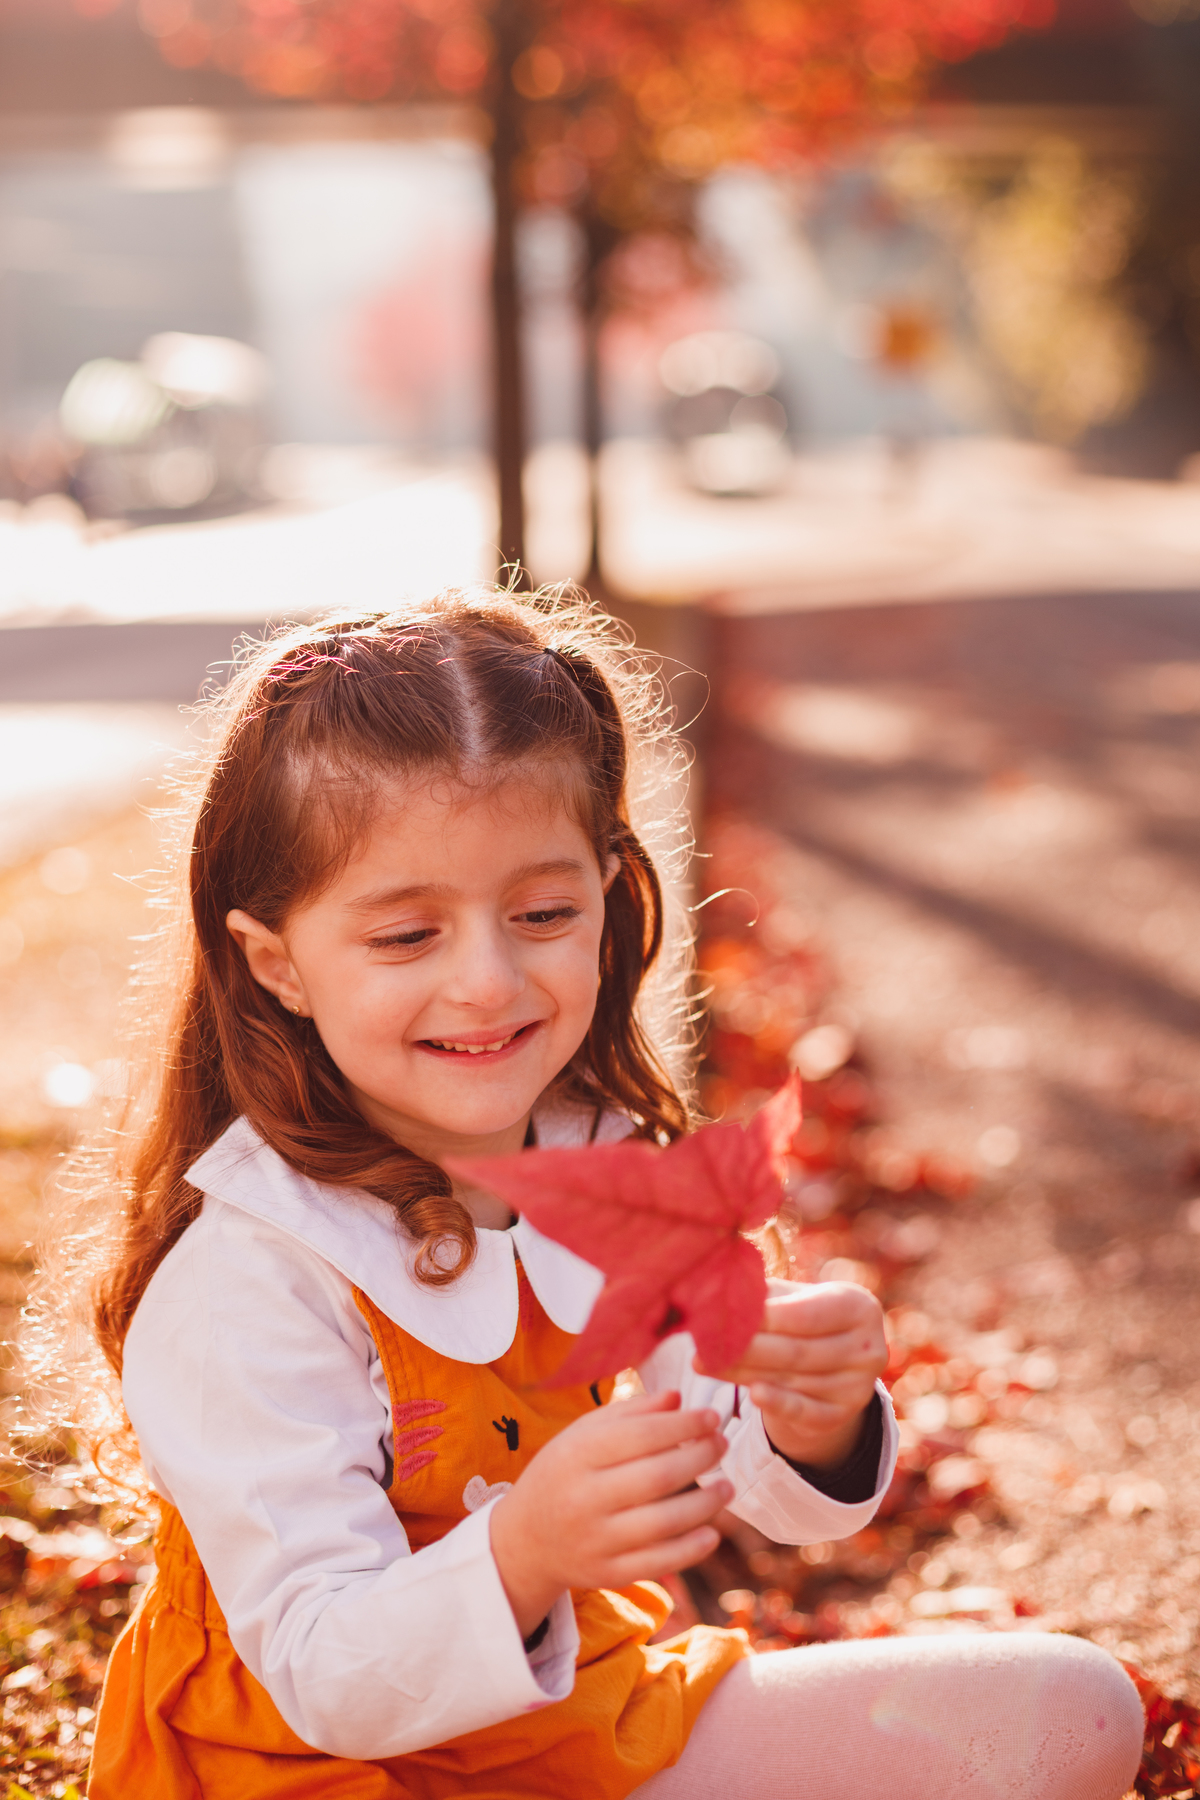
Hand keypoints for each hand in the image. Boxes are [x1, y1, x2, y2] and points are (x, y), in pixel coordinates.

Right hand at [488, 1390, 731, 1638]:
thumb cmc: (563, 1473)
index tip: (712, 1416)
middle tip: (722, 1445)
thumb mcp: (582, 1435)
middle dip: (700, 1457)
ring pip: (662, 1523)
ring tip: (727, 1486)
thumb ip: (629, 1413)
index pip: (640, 1435)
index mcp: (576, 1455)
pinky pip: (657, 1564)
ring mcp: (595, 1540)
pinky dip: (690, 1550)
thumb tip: (677, 1398)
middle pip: (656, 1477)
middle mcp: (583, 1498)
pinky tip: (712, 1533)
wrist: (525, 1539)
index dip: (682, 1424)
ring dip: (704, 1504)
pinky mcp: (607, 1574)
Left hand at [696, 1278, 886, 1470]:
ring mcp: (859, 1385)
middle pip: (797, 1350)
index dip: (765, 1318)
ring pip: (792, 1380)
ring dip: (744, 1373)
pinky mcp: (843, 1415)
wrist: (833, 1364)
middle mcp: (868, 1347)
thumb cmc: (805, 1318)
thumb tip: (719, 1287)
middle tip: (705, 1344)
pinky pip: (805, 1411)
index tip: (725, 1316)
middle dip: (746, 1348)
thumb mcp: (794, 1299)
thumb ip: (766, 1295)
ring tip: (704, 1364)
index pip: (806, 1315)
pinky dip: (777, 1403)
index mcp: (859, 1306)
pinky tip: (750, 1393)